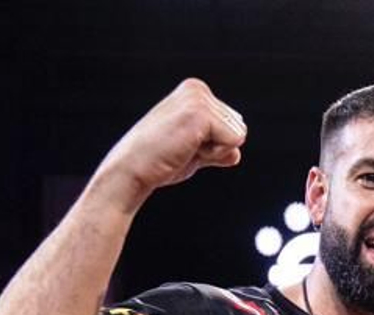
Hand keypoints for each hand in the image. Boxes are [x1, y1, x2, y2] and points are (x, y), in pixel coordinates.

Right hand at [93, 78, 246, 211]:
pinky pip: (234, 140)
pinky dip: (214, 153)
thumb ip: (217, 149)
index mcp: (195, 92)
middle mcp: (198, 88)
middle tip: (184, 148)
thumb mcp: (195, 151)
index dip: (216, 144)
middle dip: (218, 146)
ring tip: (184, 148)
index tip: (187, 145)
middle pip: (239, 127)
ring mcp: (198, 98)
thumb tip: (236, 154)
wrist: (134, 167)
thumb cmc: (160, 160)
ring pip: (238, 134)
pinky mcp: (200, 113)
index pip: (235, 124)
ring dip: (214, 150)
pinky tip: (187, 149)